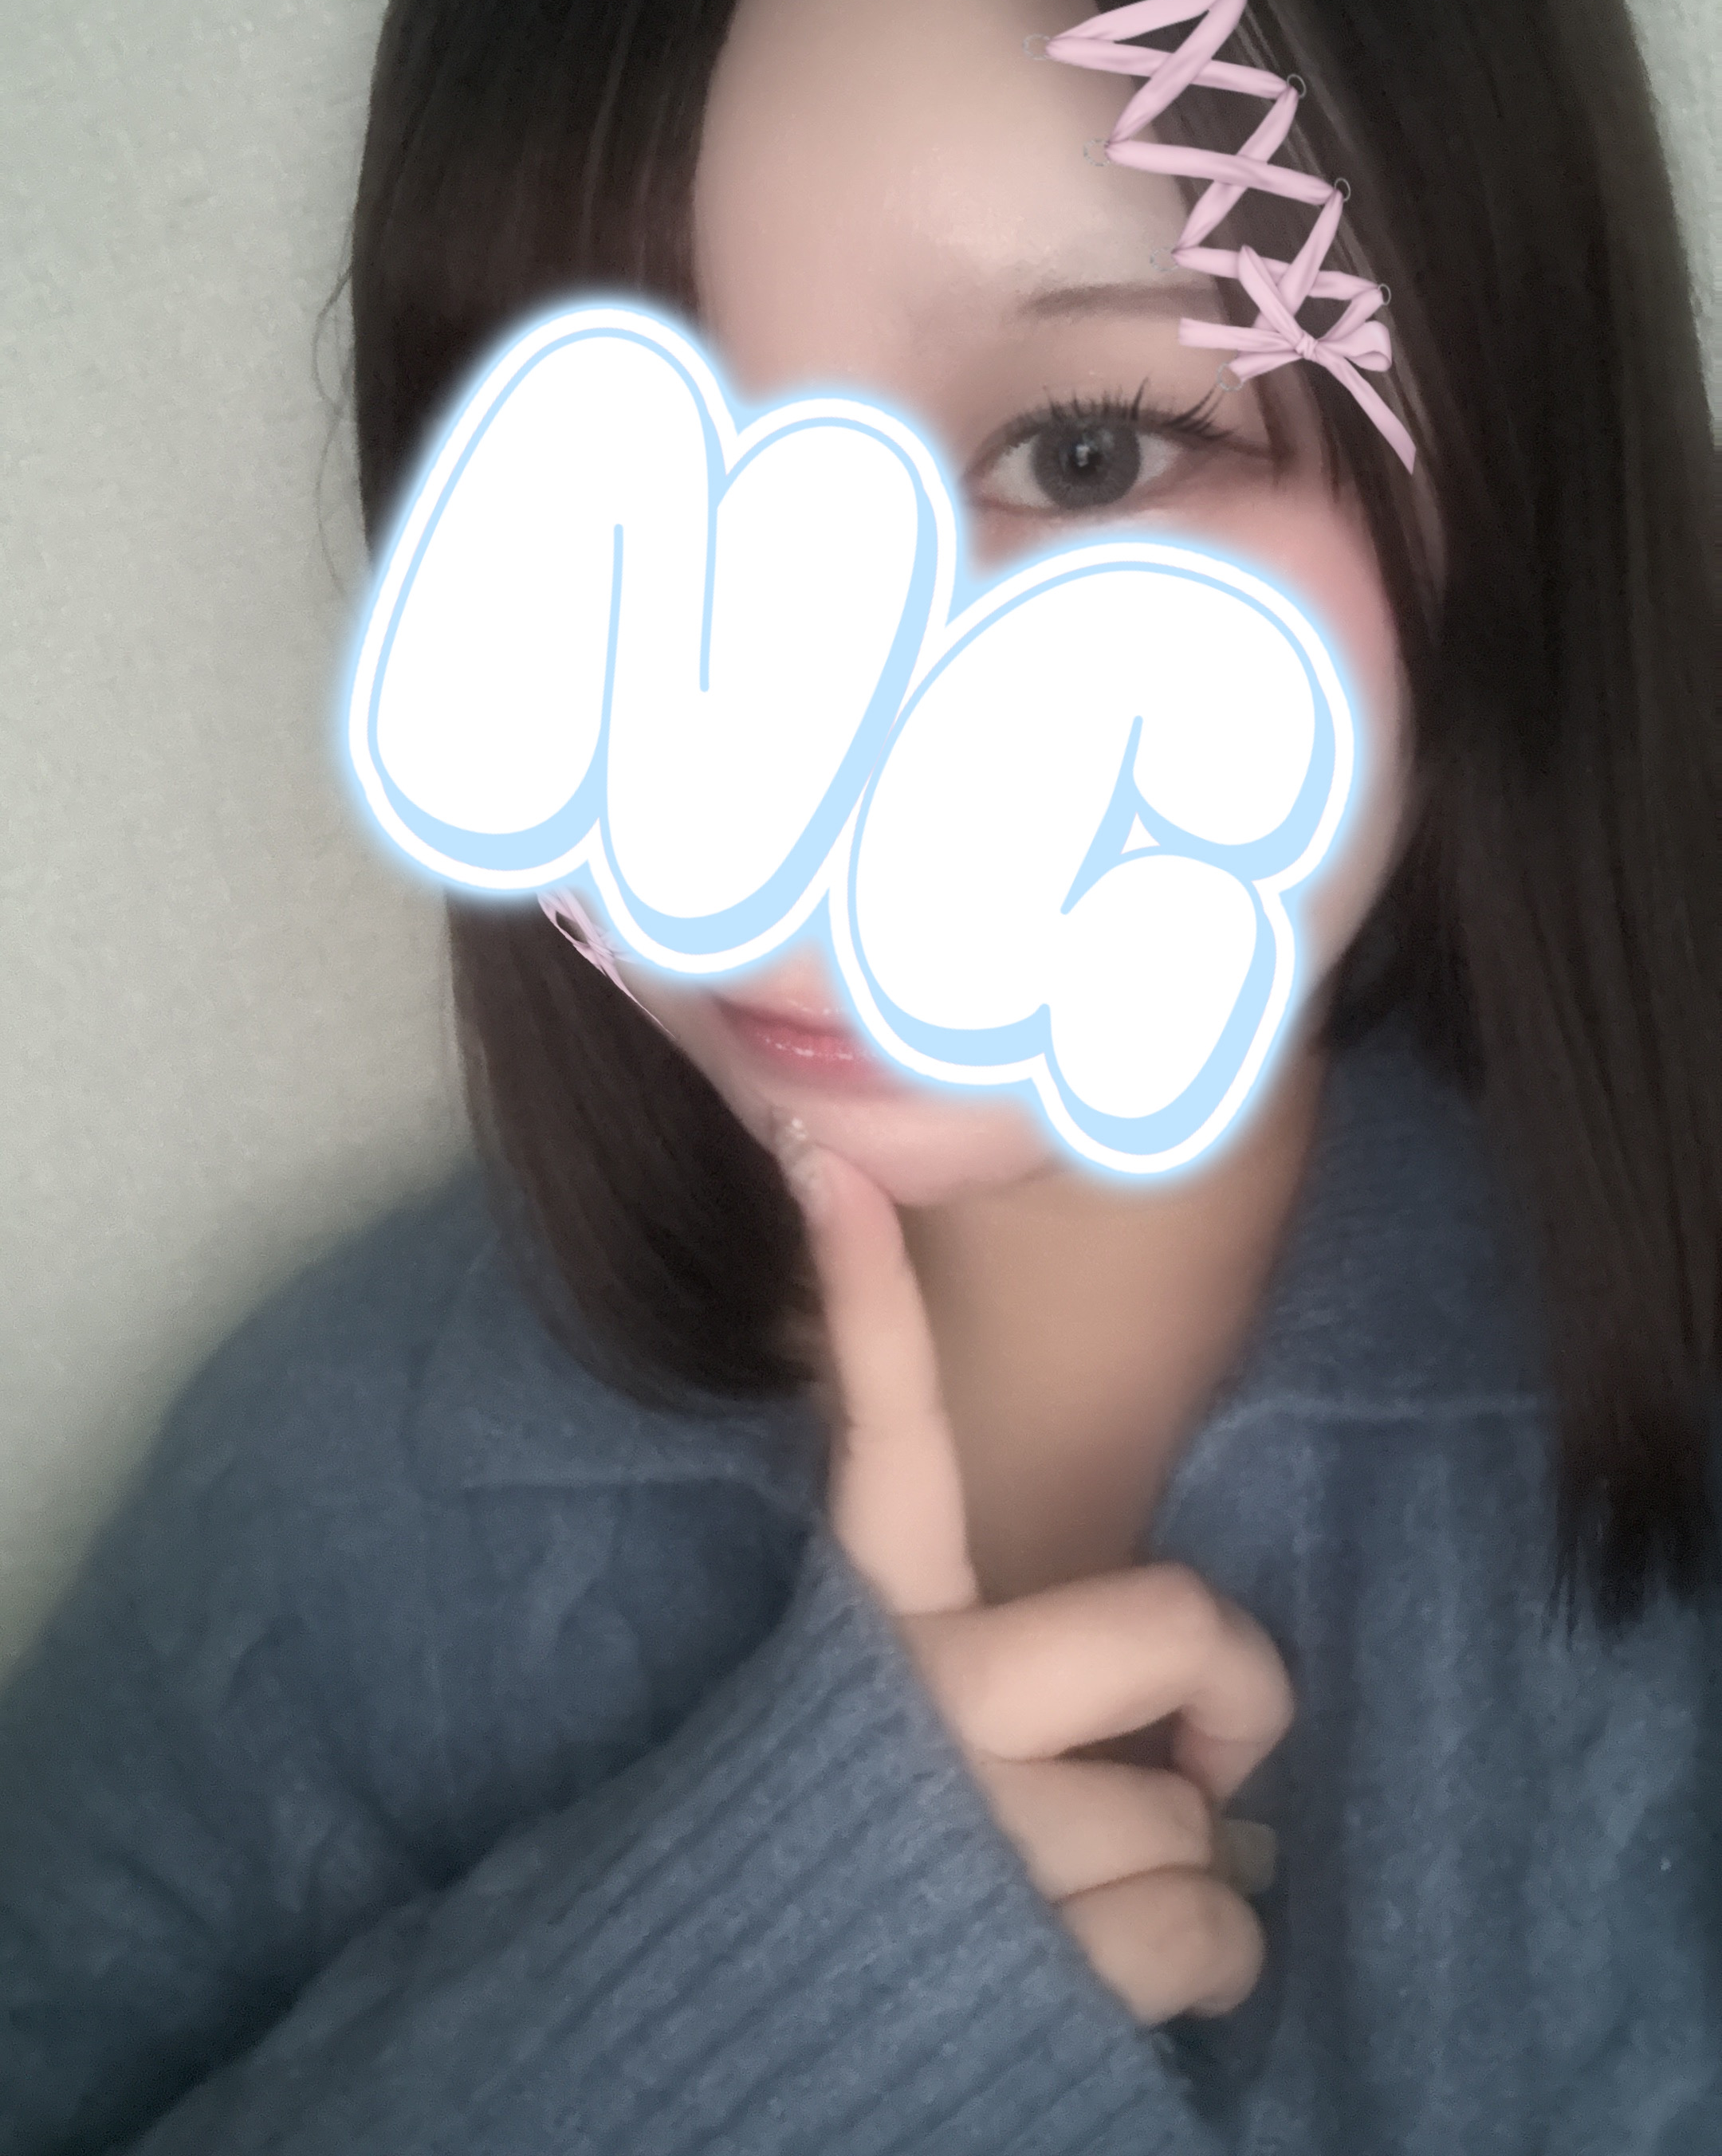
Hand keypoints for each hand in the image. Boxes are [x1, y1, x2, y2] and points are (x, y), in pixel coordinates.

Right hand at [773, 1115, 1293, 2026]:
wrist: (727, 2062)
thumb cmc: (846, 1882)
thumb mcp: (881, 1749)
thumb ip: (998, 1690)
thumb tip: (1191, 1742)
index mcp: (865, 1638)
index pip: (880, 1445)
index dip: (867, 1297)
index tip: (834, 1158)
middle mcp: (917, 1711)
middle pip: (1174, 1620)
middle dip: (1225, 1689)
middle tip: (1192, 1750)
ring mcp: (979, 1833)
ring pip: (1200, 1821)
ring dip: (1175, 1885)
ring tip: (1067, 1917)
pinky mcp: (1035, 1960)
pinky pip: (1215, 1938)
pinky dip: (1193, 1977)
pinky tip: (1093, 1992)